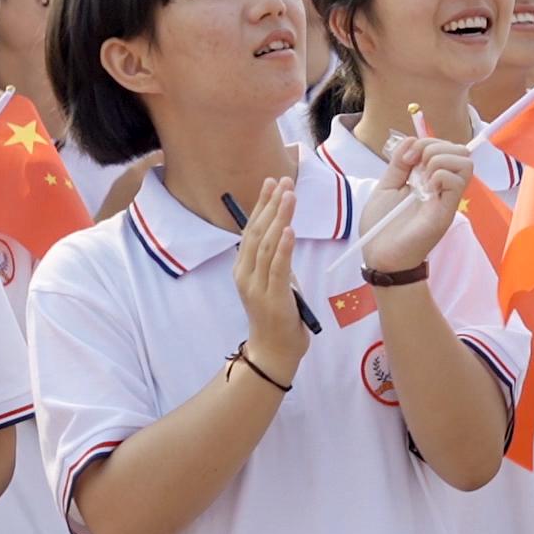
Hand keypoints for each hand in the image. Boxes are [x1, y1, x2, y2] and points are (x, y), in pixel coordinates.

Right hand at [233, 178, 307, 380]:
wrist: (272, 352)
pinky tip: (290, 229)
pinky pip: (278, 268)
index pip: (252, 230)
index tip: (272, 182)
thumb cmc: (276, 315)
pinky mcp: (273, 298)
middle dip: (271, 205)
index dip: (262, 205)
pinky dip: (284, 247)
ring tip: (289, 196)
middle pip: (258, 233)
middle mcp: (245, 274)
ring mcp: (257, 287)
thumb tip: (285, 231)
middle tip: (284, 181)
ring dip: (279, 218)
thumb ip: (276, 259)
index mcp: (243, 268)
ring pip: (268, 246)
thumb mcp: (274, 281)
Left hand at [358, 137, 472, 271]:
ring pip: (465, 163)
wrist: (380, 256)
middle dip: (435, 146)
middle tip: (414, 163)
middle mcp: (441, 186)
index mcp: (428, 179)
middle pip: (460, 151)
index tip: (406, 158)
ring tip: (422, 176)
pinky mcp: (446, 212)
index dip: (427, 142)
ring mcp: (446, 199)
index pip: (445, 148)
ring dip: (440, 159)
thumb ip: (398, 163)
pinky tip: (425, 188)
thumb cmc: (381, 225)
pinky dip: (440, 175)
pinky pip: (456, 183)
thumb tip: (412, 139)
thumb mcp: (386, 186)